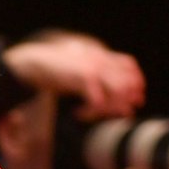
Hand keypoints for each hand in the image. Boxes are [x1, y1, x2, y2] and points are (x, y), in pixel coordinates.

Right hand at [3, 36, 144, 119]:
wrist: (32, 63)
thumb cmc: (48, 67)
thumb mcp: (73, 67)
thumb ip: (87, 74)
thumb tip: (97, 89)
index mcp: (98, 54)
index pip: (127, 63)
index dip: (136, 78)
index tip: (136, 94)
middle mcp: (100, 59)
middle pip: (126, 79)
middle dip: (129, 96)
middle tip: (127, 111)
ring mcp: (94, 68)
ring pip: (116, 92)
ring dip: (111, 107)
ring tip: (99, 115)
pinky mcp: (84, 79)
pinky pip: (98, 100)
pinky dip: (90, 111)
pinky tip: (78, 113)